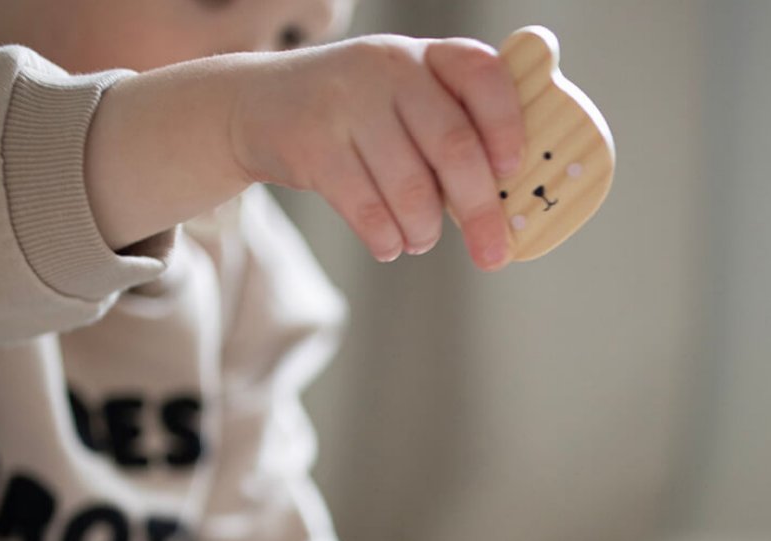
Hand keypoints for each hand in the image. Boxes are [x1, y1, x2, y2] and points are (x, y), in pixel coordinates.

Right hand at [230, 35, 524, 269]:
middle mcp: (389, 68)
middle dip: (480, 212)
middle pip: (454, 148)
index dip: (506, 126)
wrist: (259, 105)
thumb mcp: (406, 99)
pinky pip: (368, 212)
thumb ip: (455, 131)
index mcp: (426, 56)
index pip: (483, 75)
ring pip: (412, 191)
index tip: (511, 173)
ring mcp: (347, 104)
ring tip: (420, 238)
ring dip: (425, 231)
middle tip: (492, 254)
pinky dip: (387, 240)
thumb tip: (505, 207)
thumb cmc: (359, 117)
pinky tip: (389, 244)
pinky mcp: (313, 145)